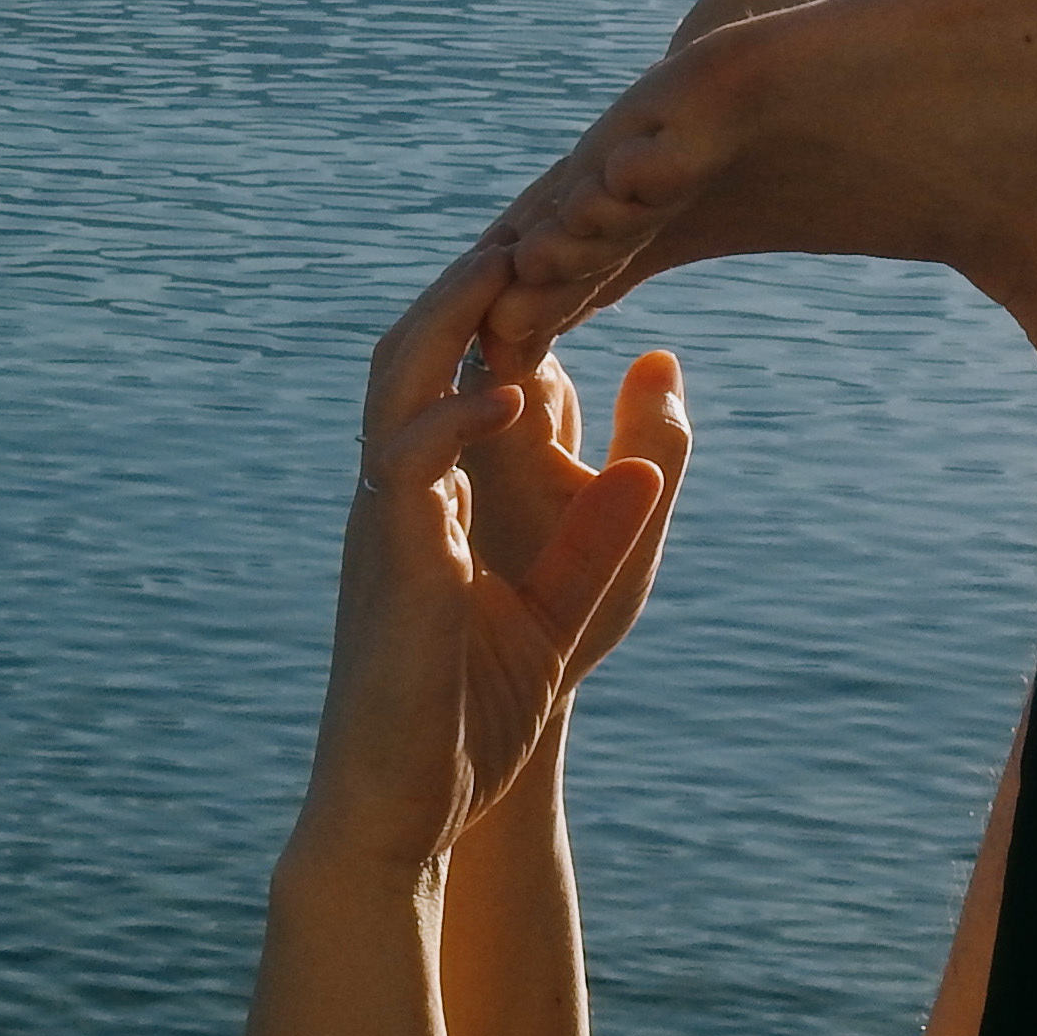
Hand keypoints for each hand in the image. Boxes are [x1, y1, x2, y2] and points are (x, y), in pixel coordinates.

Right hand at [295, 245, 674, 881]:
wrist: (406, 815)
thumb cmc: (473, 719)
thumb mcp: (567, 608)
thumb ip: (604, 530)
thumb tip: (650, 457)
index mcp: (433, 496)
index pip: (457, 373)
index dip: (501, 311)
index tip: (562, 250)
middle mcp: (398, 493)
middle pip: (415, 350)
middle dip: (466, 284)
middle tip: (534, 220)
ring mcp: (385, 522)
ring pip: (396, 383)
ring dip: (450, 318)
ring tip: (512, 265)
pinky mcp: (390, 565)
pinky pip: (405, 466)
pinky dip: (455, 421)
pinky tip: (512, 396)